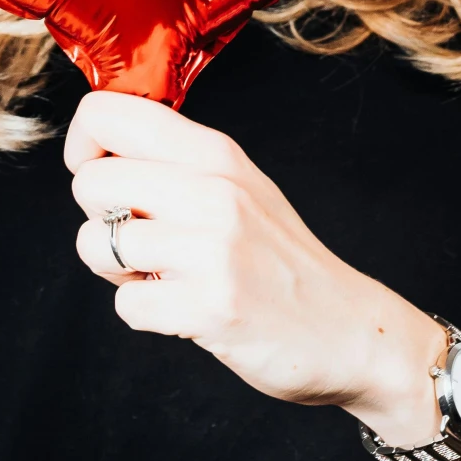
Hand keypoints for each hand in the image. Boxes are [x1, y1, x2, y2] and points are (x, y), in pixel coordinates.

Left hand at [67, 92, 460, 447]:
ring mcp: (216, 250)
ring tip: (180, 284)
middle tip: (145, 238)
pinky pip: (131, 311)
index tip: (111, 170)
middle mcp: (217, 191)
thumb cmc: (300, 274)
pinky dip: (148, 323)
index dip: (90, 142)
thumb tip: (104, 122)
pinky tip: (196, 328)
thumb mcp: (248, 196)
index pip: (105, 112)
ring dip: (121, 271)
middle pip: (86, 172)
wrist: (374, 348)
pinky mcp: (212, 313)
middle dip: (96, 210)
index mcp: (225, 154)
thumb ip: (184, 161)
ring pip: (99, 244)